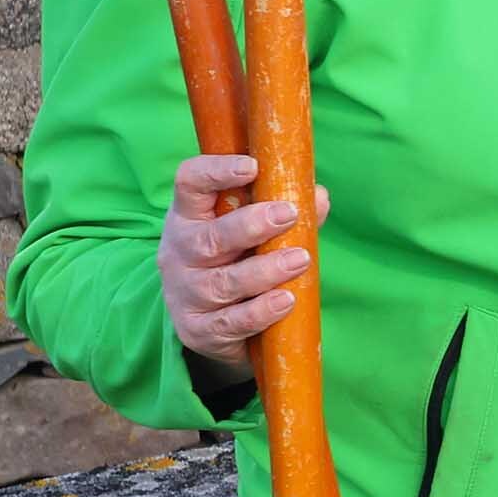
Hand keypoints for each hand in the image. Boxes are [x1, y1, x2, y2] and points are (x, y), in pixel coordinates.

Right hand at [160, 149, 326, 356]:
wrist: (207, 323)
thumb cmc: (233, 260)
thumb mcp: (251, 233)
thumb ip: (284, 213)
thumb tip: (318, 197)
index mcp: (190, 215)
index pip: (190, 183)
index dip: (216, 171)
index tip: (252, 166)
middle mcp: (179, 251)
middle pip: (210, 237)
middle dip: (250, 225)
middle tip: (287, 214)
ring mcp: (185, 292)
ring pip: (223, 282)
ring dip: (264, 271)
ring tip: (300, 259)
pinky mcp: (197, 329)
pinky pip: (230, 322)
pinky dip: (260, 312)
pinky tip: (286, 300)